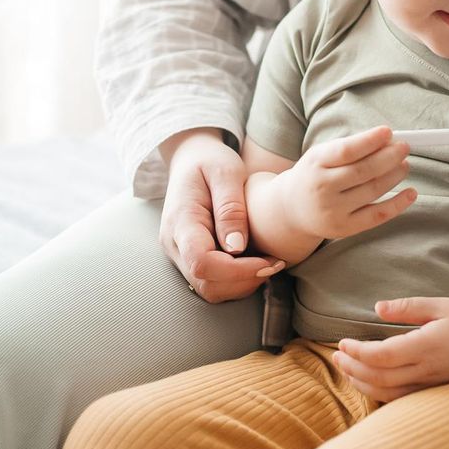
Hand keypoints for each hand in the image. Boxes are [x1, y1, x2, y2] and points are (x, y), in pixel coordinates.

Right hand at [160, 129, 283, 302]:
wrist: (191, 158)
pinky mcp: (190, 257)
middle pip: (207, 284)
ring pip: (209, 290)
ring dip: (242, 284)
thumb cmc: (211, 161)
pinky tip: (256, 261)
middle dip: (244, 280)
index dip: (238, 270)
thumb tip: (237, 248)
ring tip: (268, 262)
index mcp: (181, 221)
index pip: (203, 263)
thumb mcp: (226, 173)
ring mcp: (179, 254)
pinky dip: (237, 280)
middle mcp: (174, 244)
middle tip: (275, 262)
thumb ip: (230, 208)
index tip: (269, 260)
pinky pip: (212, 282)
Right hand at [282, 126, 415, 239]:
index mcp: (316, 163)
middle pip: (363, 171)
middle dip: (389, 157)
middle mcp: (322, 188)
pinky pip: (377, 216)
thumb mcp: (321, 155)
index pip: (346, 151)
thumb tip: (388, 139)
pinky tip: (411, 192)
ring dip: (395, 175)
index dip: (369, 141)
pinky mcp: (345, 228)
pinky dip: (398, 204)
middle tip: (404, 147)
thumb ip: (350, 147)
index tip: (388, 132)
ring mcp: (333, 210)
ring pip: (372, 190)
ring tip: (404, 164)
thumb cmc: (315, 174)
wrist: (290, 210)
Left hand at [332, 297, 448, 401]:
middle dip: (352, 368)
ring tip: (347, 369)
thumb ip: (408, 308)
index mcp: (428, 346)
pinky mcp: (437, 392)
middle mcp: (428, 370)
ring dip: (362, 383)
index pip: (381, 356)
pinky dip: (380, 393)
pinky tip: (370, 382)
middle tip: (337, 355)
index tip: (342, 341)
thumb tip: (376, 308)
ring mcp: (433, 385)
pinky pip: (402, 400)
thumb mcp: (443, 305)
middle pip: (378, 378)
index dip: (357, 351)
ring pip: (388, 394)